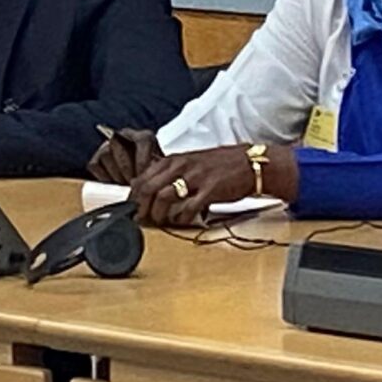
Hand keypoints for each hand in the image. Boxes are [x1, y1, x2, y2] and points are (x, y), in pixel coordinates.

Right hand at [88, 128, 161, 183]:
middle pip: (120, 146)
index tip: (143, 176)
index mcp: (143, 137)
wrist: (142, 180)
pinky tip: (114, 185)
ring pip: (106, 154)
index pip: (142, 140)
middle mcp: (124, 137)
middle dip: (127, 169)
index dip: (142, 159)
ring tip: (125, 185)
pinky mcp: (96, 158)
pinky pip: (95, 165)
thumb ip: (160, 174)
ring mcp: (108, 146)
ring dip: (116, 173)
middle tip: (133, 184)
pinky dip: (103, 177)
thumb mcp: (161, 173)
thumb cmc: (153, 176)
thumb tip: (159, 184)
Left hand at [130, 144, 296, 227]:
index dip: (133, 196)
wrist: (250, 163)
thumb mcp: (190, 163)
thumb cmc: (219, 165)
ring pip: (163, 197)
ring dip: (158, 214)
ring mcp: (195, 178)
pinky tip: (181, 222)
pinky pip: (188, 208)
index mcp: (174, 160)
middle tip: (141, 220)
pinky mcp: (210, 191)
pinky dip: (181, 218)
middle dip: (141, 207)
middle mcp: (181, 166)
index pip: (143, 177)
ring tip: (160, 222)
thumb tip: (150, 190)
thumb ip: (171, 174)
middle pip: (148, 187)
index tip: (131, 209)